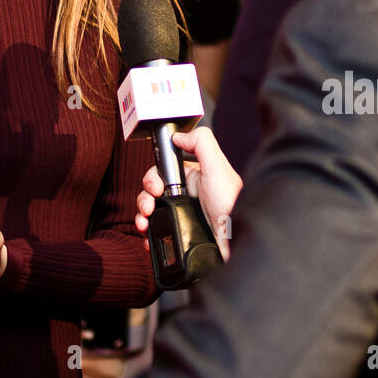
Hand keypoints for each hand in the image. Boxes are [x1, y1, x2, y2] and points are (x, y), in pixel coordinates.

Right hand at [136, 127, 240, 259]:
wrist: (236, 241)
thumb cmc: (232, 206)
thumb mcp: (218, 167)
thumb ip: (201, 144)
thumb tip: (178, 136)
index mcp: (195, 178)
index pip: (164, 171)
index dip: (154, 178)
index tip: (156, 188)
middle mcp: (188, 195)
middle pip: (153, 191)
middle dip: (144, 198)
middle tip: (149, 206)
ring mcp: (183, 214)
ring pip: (152, 211)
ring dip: (141, 215)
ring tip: (144, 222)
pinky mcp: (181, 233)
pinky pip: (157, 231)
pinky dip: (148, 233)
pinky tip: (148, 235)